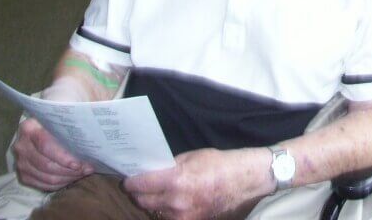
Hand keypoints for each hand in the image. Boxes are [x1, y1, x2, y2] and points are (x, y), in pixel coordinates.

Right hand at [13, 117, 92, 191]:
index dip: (63, 157)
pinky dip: (61, 183)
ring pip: (46, 177)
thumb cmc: (64, 109)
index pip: (45, 146)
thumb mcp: (70, 107)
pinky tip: (73, 176)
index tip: (79, 163)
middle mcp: (21, 145)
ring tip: (84, 172)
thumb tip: (92, 129)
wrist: (54, 116)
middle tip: (88, 168)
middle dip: (70, 170)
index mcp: (29, 127)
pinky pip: (43, 185)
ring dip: (68, 177)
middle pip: (46, 165)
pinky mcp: (25, 174)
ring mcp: (21, 161)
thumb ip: (76, 117)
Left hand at [124, 148, 266, 219]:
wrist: (243, 181)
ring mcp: (182, 215)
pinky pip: (169, 217)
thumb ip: (170, 165)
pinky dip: (166, 210)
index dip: (131, 182)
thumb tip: (152, 170)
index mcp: (176, 179)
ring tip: (156, 193)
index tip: (128, 179)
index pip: (140, 185)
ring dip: (152, 203)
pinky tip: (171, 202)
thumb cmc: (219, 163)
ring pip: (154, 211)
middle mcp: (176, 201)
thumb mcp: (192, 156)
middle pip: (143, 202)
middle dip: (138, 193)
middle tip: (139, 186)